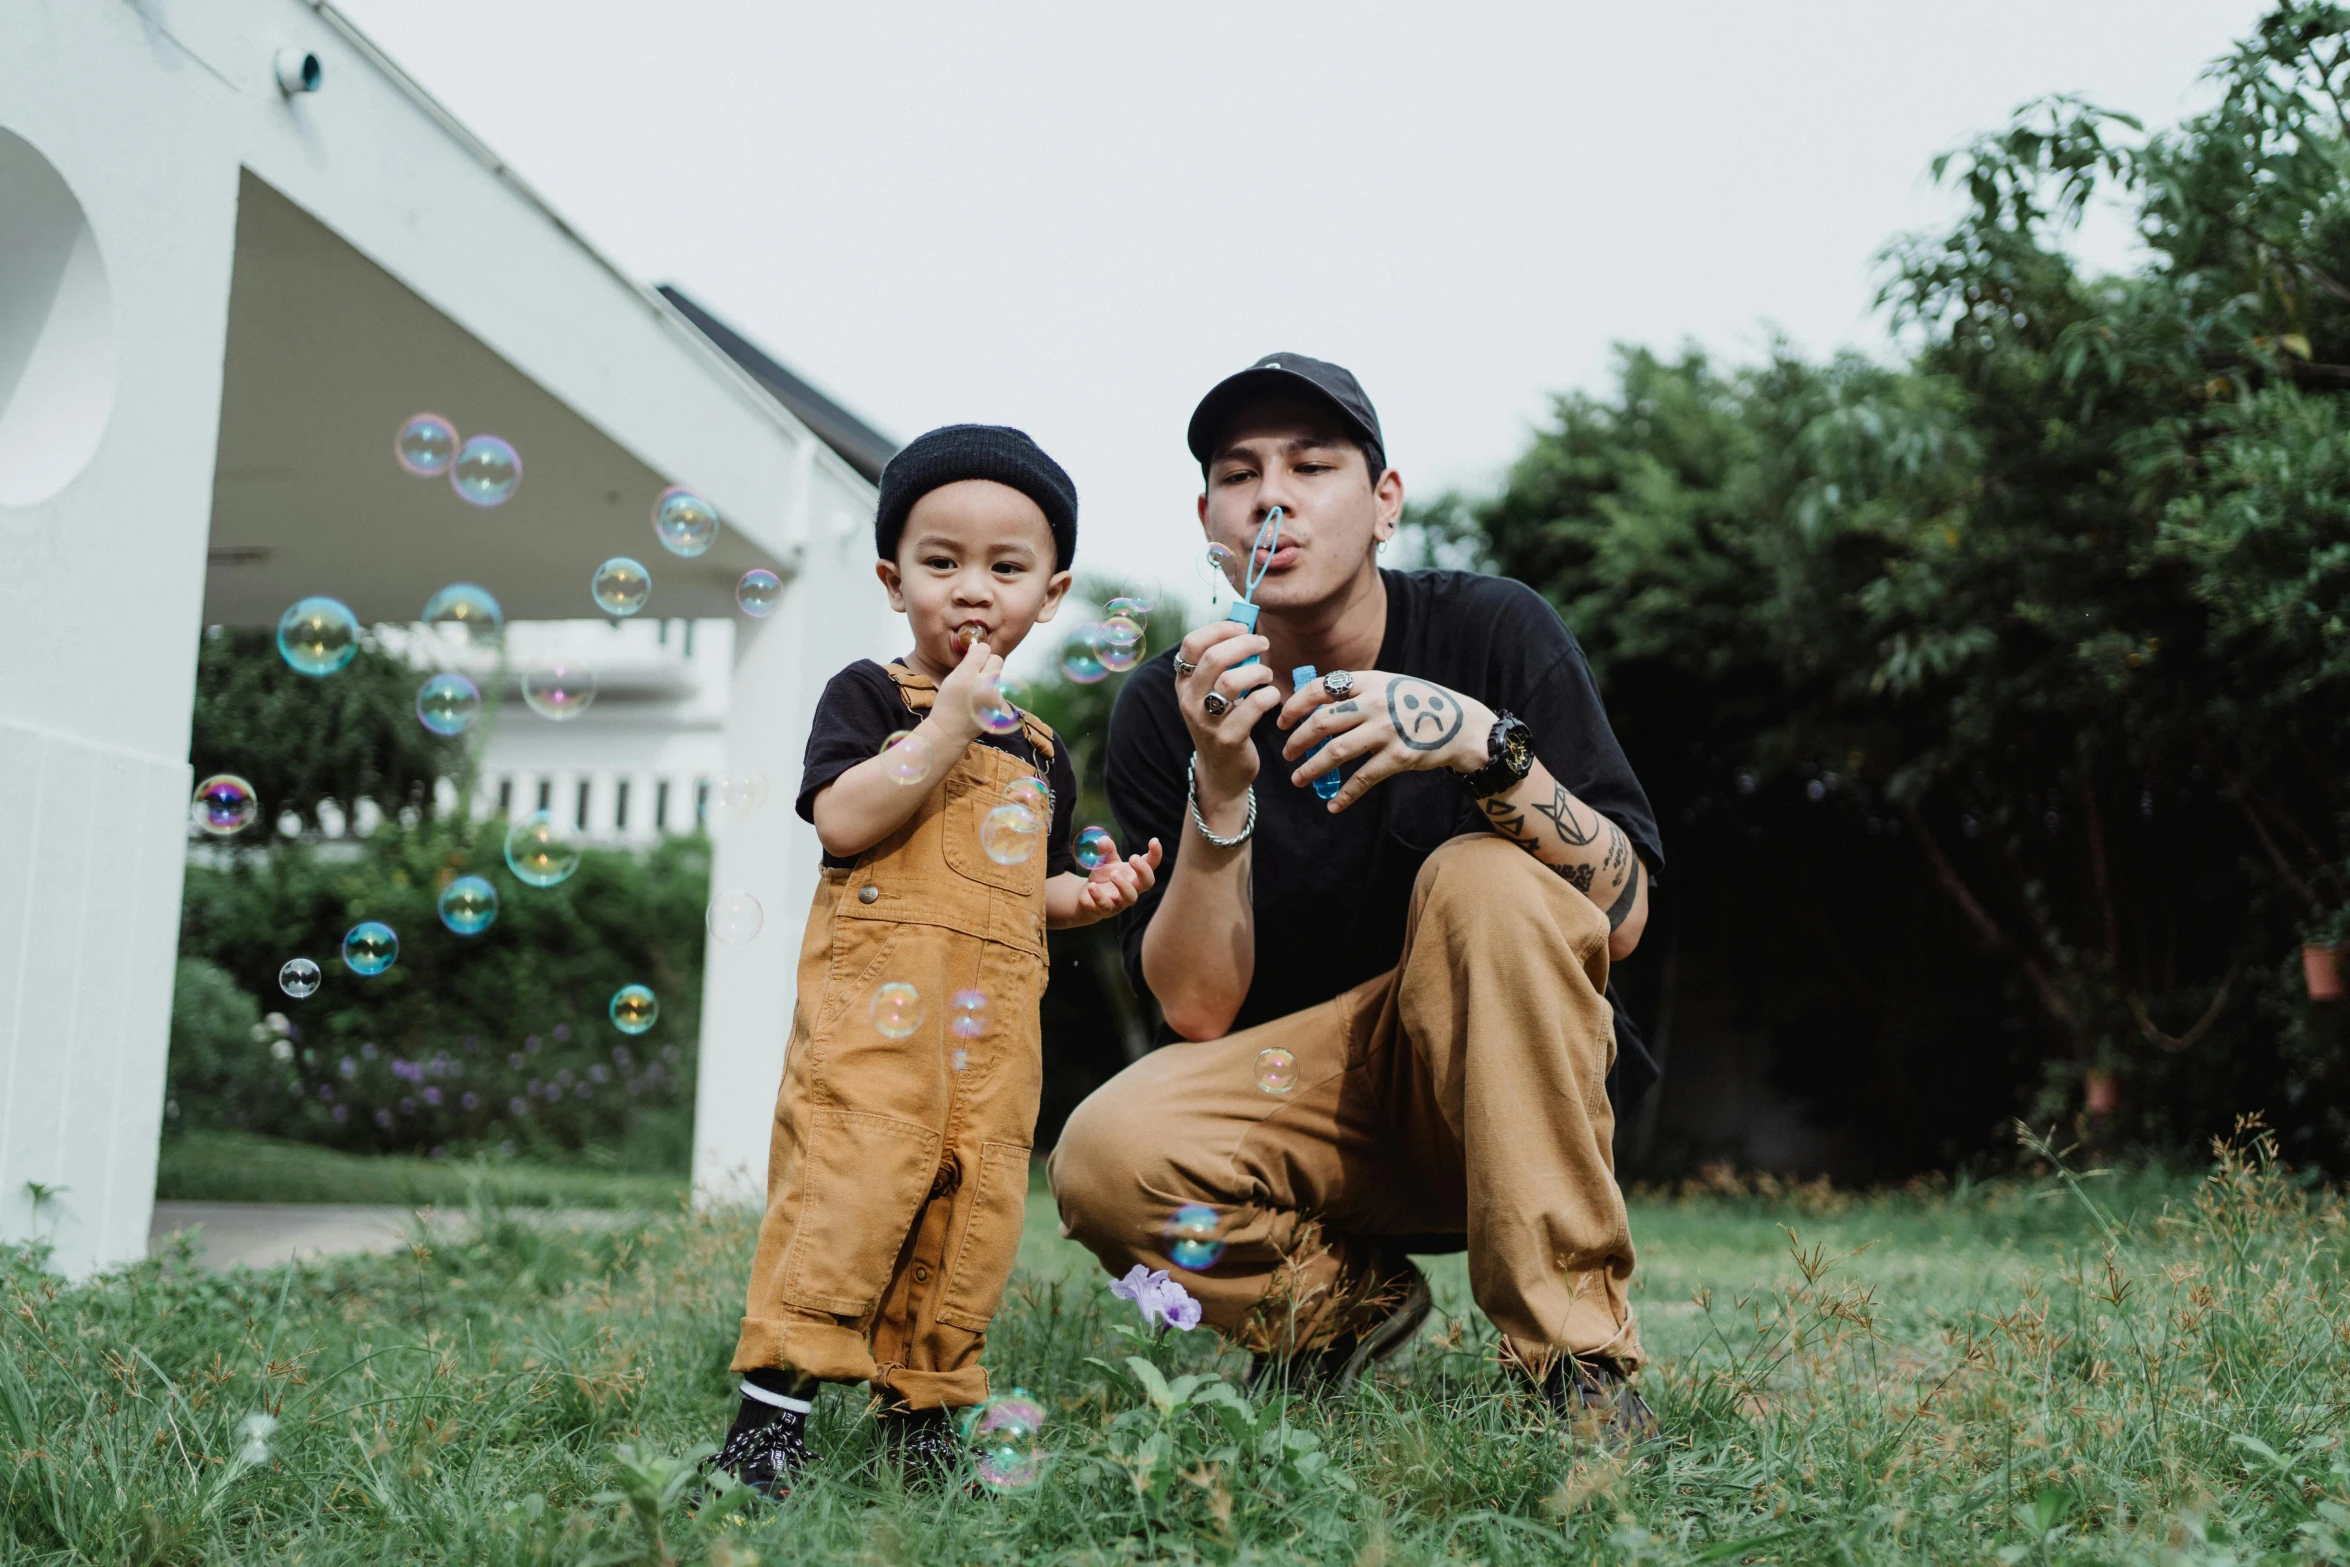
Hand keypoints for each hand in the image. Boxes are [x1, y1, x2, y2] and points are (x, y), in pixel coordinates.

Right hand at [929, 636, 1002, 746]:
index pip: (984, 649)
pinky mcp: (999, 706)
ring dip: (990, 678)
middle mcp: (984, 685)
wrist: (950, 731)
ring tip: (976, 691)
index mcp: (967, 675)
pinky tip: (981, 701)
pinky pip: (999, 689)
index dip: (979, 652)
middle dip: (988, 662)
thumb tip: (978, 647)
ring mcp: (994, 697)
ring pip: (998, 675)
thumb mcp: (951, 678)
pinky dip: (992, 692)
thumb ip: (966, 662)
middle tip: (977, 672)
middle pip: (997, 659)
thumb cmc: (947, 703)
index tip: (974, 657)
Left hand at [1074, 836, 1162, 918]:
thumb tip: (1103, 839)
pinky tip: (1092, 885)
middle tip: (1133, 858)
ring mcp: (1121, 901)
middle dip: (1143, 870)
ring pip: (1130, 897)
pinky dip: (1099, 896)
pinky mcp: (1106, 909)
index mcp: (1135, 874)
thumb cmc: (1105, 878)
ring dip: (1124, 885)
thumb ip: (1106, 851)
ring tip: (1113, 873)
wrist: (1088, 897)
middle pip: (1147, 882)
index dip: (1155, 854)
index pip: (1151, 865)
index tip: (1154, 840)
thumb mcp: (1106, 862)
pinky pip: (1106, 905)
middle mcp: (1133, 888)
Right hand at [1171, 620, 1277, 797]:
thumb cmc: (1222, 722)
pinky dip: (1268, 696)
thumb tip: (1246, 628)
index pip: (1192, 644)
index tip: (1243, 627)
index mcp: (1184, 683)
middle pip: (1213, 658)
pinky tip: (1272, 697)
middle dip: (1244, 644)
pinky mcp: (1228, 739)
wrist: (1221, 772)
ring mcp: (1206, 721)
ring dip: (1257, 671)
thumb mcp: (1210, 693)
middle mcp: (1189, 700)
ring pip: (1231, 682)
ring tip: (1267, 675)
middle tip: (1263, 644)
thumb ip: (1222, 664)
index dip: (1219, 629)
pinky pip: (1252, 708)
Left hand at [1276, 671, 1495, 812]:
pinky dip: (1344, 795)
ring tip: (1298, 779)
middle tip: (1287, 753)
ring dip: (1310, 769)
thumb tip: (1317, 705)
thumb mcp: (1390, 684)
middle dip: (1296, 740)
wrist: (1463, 725)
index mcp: (1369, 681)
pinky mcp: (1397, 757)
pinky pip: (1362, 779)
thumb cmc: (1421, 704)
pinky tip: (1333, 806)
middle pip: (1320, 722)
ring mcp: (1386, 730)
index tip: (1282, 721)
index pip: (1318, 689)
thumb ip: (1358, 691)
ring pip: (1334, 752)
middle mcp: (1375, 703)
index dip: (1294, 706)